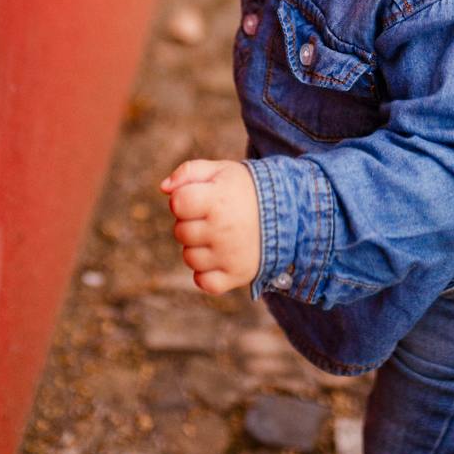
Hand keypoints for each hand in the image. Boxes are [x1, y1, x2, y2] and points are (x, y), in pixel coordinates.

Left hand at [160, 159, 260, 295]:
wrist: (290, 213)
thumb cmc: (247, 190)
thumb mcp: (221, 170)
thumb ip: (189, 172)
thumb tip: (163, 188)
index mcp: (218, 199)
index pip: (177, 203)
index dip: (183, 200)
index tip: (199, 198)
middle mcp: (223, 229)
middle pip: (180, 232)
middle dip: (191, 223)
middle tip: (213, 217)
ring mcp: (230, 255)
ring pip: (189, 258)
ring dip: (198, 248)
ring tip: (218, 236)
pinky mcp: (237, 275)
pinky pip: (204, 282)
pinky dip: (206, 274)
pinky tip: (218, 258)